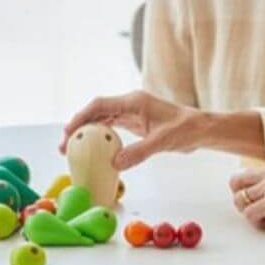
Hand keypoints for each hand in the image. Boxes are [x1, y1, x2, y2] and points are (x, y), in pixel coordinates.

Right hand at [60, 90, 196, 171]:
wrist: (200, 129)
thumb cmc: (186, 129)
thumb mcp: (162, 142)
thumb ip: (138, 152)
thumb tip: (115, 164)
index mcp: (134, 101)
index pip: (100, 105)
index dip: (81, 117)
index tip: (68, 131)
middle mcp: (130, 104)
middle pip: (96, 111)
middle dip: (78, 126)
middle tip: (64, 145)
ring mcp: (132, 113)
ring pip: (102, 119)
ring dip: (87, 132)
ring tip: (72, 149)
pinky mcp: (135, 123)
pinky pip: (112, 128)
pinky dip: (100, 137)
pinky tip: (92, 150)